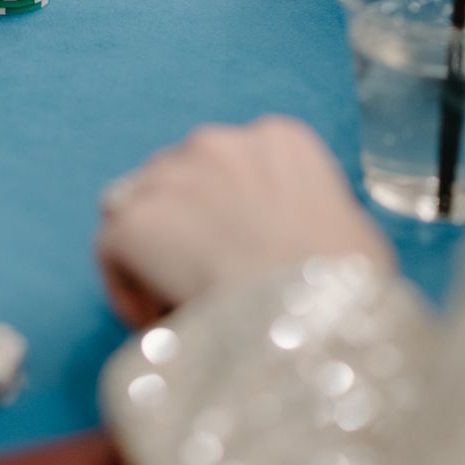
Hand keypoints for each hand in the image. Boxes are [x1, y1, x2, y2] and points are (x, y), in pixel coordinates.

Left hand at [96, 117, 392, 326]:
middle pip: (178, 179)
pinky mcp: (135, 220)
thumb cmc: (348, 291)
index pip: (229, 164)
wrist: (314, 320)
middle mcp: (219, 143)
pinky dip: (126, 286)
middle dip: (184, 228)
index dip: (227, 214)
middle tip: (201, 281)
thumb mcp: (353, 236)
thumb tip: (299, 245)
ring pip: (140, 210)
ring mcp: (172, 177)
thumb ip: (313, 218)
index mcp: (279, 141)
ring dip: (153, 252)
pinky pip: (112, 250)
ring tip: (177, 305)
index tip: (237, 257)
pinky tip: (158, 323)